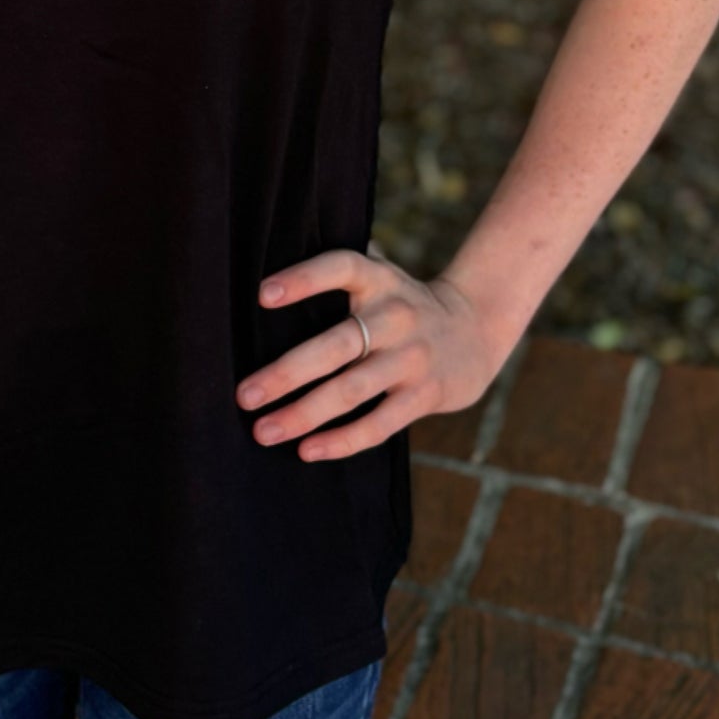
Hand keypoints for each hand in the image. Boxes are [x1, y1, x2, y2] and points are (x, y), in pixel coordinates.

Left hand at [233, 244, 506, 460]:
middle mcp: (396, 315)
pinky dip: (342, 440)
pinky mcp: (425, 395)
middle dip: (287, 373)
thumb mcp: (380, 276)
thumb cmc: (401, 304)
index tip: (262, 295)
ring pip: (352, 390)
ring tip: (262, 430)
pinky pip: (379, 424)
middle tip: (244, 395)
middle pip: (337, 344)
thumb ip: (339, 273)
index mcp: (379, 278)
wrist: (474, 331)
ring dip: (304, 414)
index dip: (304, 279)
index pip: (341, 267)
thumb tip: (266, 270)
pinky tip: (307, 451)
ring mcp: (412, 358)